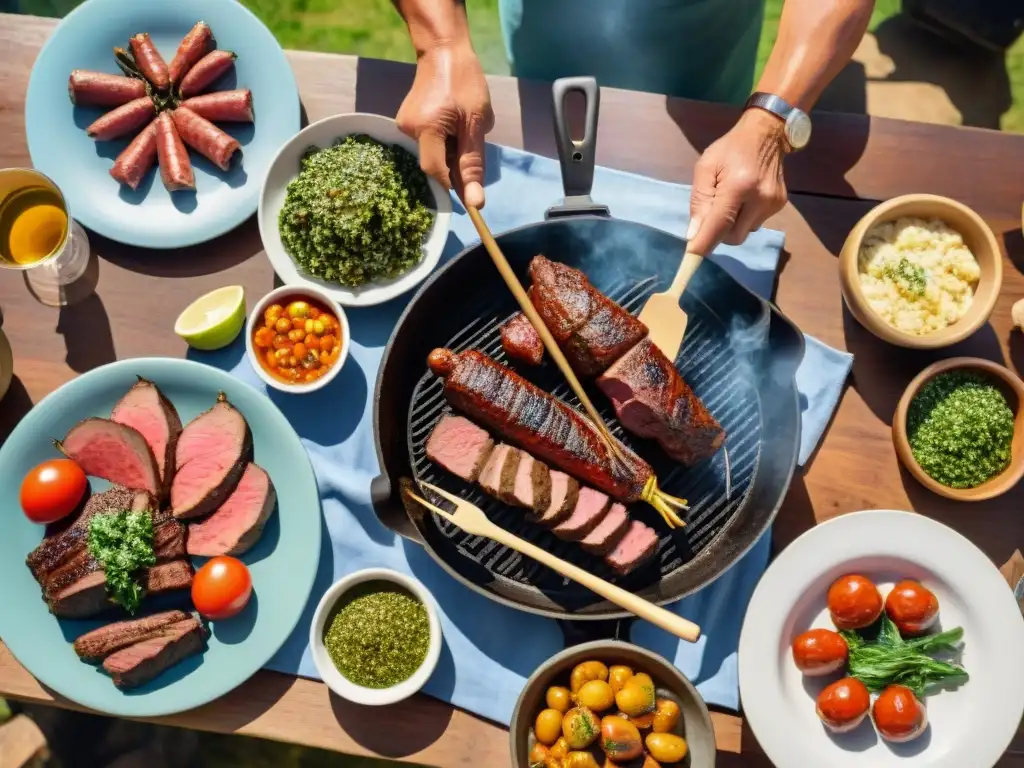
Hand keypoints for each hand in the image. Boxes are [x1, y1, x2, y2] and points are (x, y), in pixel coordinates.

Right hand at [396, 42, 493, 207]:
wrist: (443, 50)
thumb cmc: (464, 82)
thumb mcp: (476, 123)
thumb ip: (473, 163)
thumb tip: (475, 202)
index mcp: (426, 130)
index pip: (437, 173)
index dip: (454, 186)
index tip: (472, 192)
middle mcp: (408, 130)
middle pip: (434, 165)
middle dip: (455, 164)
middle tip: (471, 141)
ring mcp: (404, 125)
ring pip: (432, 154)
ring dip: (451, 151)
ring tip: (462, 126)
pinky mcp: (406, 122)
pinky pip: (428, 143)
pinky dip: (443, 141)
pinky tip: (452, 123)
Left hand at [686, 109, 788, 254]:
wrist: (767, 134)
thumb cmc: (730, 148)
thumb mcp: (705, 167)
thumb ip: (699, 200)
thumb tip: (694, 234)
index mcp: (739, 186)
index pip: (719, 225)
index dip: (704, 244)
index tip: (691, 258)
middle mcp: (760, 199)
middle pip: (733, 237)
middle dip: (718, 233)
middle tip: (712, 213)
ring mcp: (773, 204)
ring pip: (744, 232)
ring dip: (732, 224)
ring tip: (731, 199)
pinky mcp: (780, 205)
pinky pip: (754, 224)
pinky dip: (744, 217)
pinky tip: (744, 198)